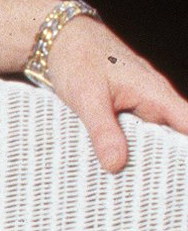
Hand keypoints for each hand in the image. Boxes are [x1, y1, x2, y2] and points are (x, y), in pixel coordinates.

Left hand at [36, 14, 187, 173]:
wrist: (56, 39)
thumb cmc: (76, 58)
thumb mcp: (86, 96)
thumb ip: (102, 130)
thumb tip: (116, 164)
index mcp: (156, 94)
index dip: (187, 151)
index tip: (180, 175)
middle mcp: (154, 101)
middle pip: (173, 138)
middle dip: (167, 163)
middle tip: (156, 191)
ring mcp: (140, 106)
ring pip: (152, 138)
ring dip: (144, 157)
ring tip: (136, 188)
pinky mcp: (124, 110)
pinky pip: (134, 134)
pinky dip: (127, 148)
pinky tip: (115, 168)